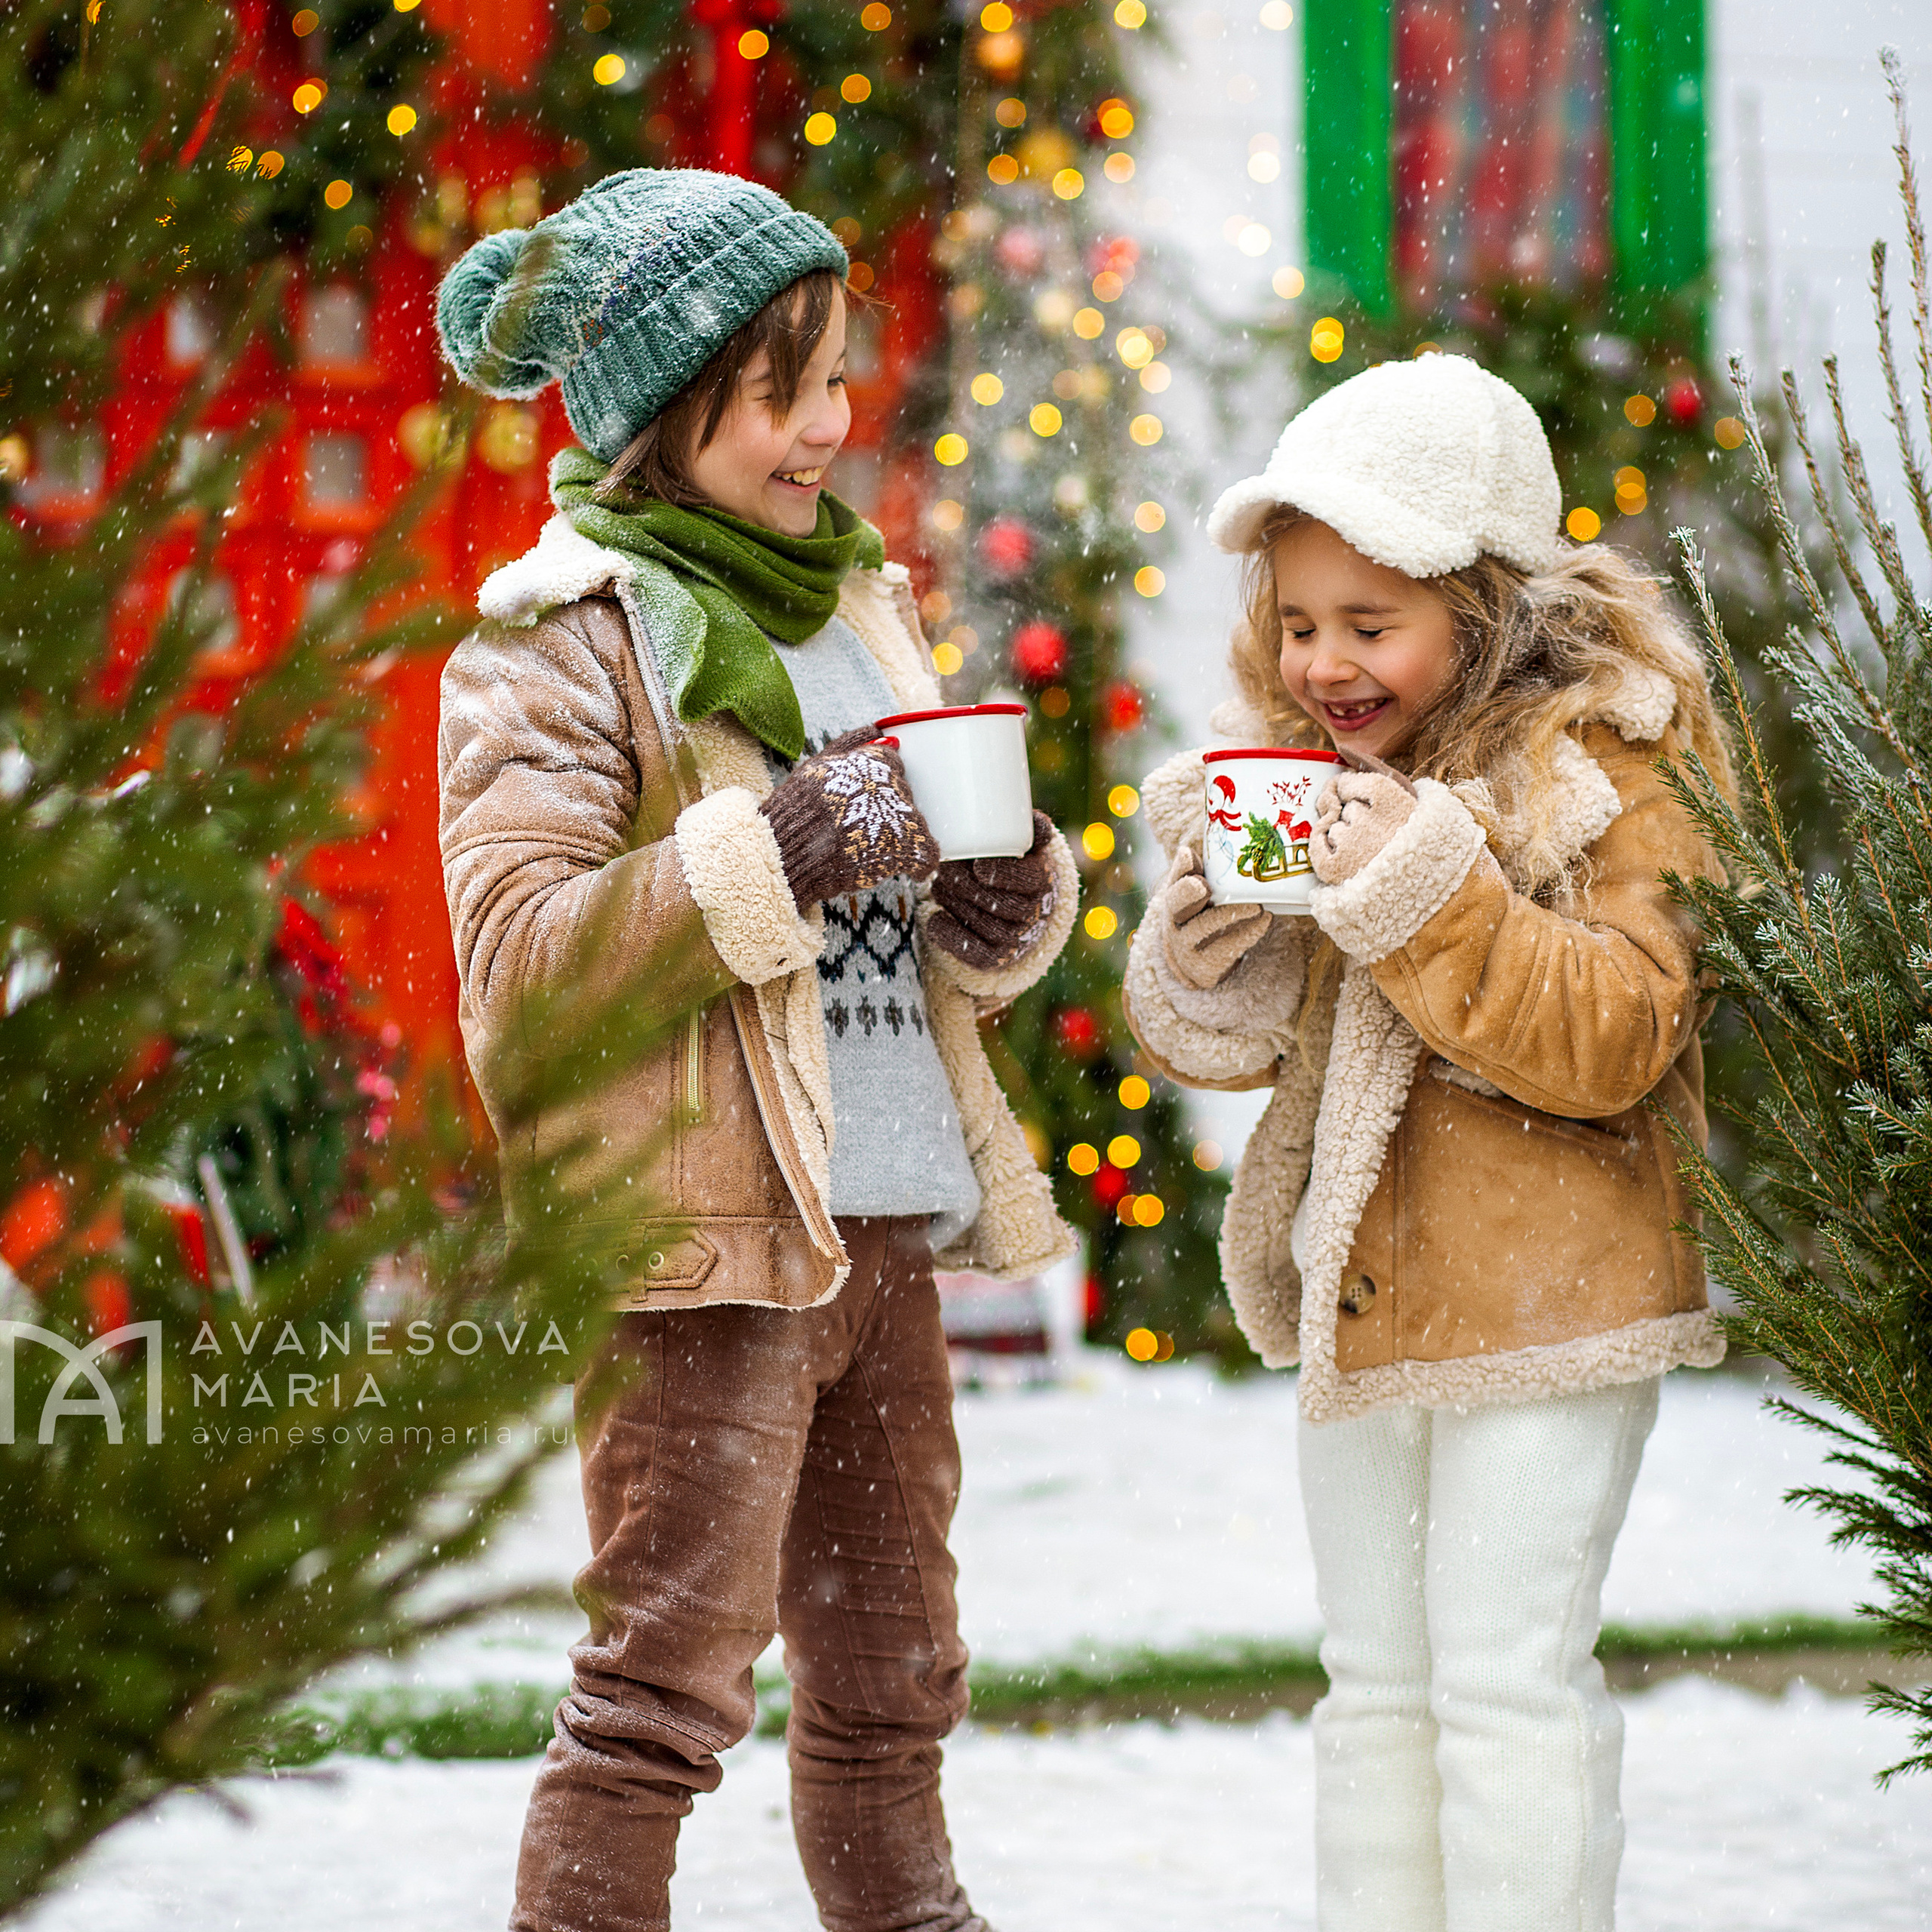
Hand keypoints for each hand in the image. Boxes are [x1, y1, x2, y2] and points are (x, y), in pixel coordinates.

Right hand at [760, 727, 938, 905]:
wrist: (786, 852)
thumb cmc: (796, 810)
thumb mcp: (817, 764)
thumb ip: (849, 743)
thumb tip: (878, 728)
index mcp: (871, 760)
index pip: (893, 764)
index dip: (880, 784)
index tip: (867, 800)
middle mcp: (889, 784)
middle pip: (903, 795)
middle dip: (888, 811)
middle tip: (864, 828)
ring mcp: (897, 816)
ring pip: (915, 824)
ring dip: (901, 836)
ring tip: (876, 849)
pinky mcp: (901, 850)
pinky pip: (925, 855)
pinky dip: (921, 865)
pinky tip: (912, 871)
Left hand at [927, 810, 1057, 969]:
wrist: (1015, 908)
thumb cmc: (1011, 865)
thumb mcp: (1024, 846)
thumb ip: (1030, 829)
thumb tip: (1033, 818)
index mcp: (1042, 880)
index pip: (1029, 878)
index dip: (1005, 874)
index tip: (979, 866)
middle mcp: (1032, 914)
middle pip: (1000, 903)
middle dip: (967, 886)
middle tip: (943, 869)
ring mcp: (1014, 939)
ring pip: (982, 924)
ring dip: (955, 903)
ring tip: (938, 884)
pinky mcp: (993, 958)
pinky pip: (972, 953)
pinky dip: (950, 935)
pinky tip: (935, 919)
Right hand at [1159, 843, 1273, 990]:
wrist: (1198, 961)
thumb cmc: (1205, 916)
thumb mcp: (1199, 894)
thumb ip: (1196, 872)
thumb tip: (1186, 851)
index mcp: (1174, 899)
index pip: (1173, 880)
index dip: (1180, 871)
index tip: (1190, 860)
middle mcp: (1174, 922)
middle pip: (1175, 904)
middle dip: (1187, 893)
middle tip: (1204, 885)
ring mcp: (1186, 947)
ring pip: (1203, 927)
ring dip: (1230, 914)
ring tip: (1258, 906)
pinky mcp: (1205, 966)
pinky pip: (1226, 948)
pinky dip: (1247, 933)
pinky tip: (1264, 921)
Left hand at [1310, 772, 1416, 884]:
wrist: (1423, 875)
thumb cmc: (1408, 827)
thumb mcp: (1400, 790)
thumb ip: (1370, 766)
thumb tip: (1341, 747)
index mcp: (1387, 796)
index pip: (1345, 783)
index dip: (1352, 793)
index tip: (1370, 805)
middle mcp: (1368, 821)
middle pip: (1338, 807)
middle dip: (1349, 815)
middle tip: (1375, 833)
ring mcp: (1351, 847)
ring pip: (1329, 826)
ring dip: (1342, 835)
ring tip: (1368, 849)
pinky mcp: (1335, 869)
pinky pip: (1316, 847)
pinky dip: (1325, 850)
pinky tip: (1348, 858)